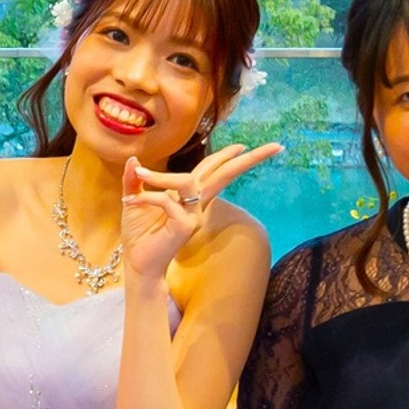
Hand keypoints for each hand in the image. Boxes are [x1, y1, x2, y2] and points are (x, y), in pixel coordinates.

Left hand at [120, 143, 284, 283]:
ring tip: (140, 175)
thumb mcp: (133, 199)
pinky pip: (167, 200)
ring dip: (161, 176)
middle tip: (277, 146)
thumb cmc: (139, 234)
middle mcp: (196, 204)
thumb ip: (135, 179)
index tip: (243, 146)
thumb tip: (134, 160)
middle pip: (225, 174)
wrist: (138, 262)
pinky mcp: (186, 225)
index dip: (226, 157)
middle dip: (249, 160)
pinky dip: (148, 196)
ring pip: (188, 181)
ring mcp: (194, 215)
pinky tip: (132, 202)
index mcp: (189, 196)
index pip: (212, 171)